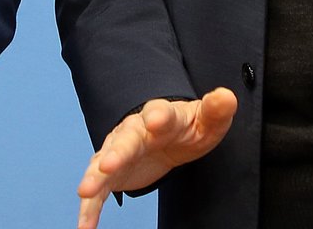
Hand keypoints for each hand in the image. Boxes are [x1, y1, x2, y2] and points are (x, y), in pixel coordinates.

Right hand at [74, 89, 235, 228]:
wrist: (166, 136)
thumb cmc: (187, 127)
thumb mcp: (206, 120)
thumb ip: (216, 110)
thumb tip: (226, 96)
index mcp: (161, 116)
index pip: (159, 112)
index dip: (157, 116)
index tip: (155, 120)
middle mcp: (133, 131)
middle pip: (124, 140)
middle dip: (116, 152)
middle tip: (108, 164)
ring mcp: (118, 151)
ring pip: (102, 164)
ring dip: (94, 178)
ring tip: (85, 192)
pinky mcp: (111, 173)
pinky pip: (98, 191)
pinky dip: (90, 208)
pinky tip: (86, 225)